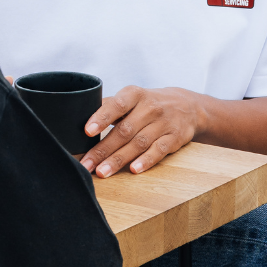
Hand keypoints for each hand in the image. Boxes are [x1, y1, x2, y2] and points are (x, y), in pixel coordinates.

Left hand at [81, 85, 203, 177]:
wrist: (187, 106)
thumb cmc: (150, 103)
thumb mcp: (132, 98)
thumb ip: (109, 106)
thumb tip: (79, 115)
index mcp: (135, 95)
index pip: (117, 105)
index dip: (102, 118)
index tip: (87, 131)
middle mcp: (150, 107)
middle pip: (124, 131)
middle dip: (103, 149)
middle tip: (87, 164)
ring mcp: (163, 123)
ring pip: (139, 143)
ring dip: (119, 159)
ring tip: (102, 172)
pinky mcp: (174, 138)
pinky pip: (159, 151)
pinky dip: (146, 161)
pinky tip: (133, 170)